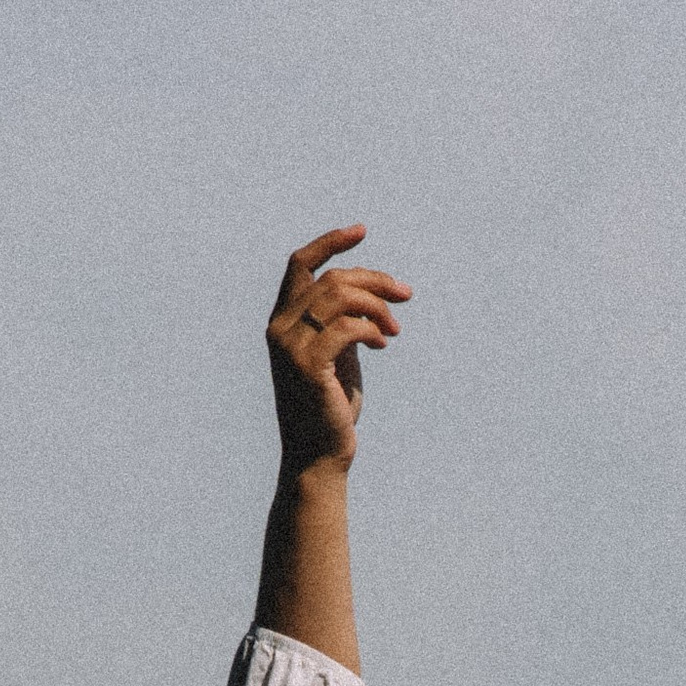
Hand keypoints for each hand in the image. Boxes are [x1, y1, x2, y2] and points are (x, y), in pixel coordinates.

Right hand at [266, 224, 410, 474]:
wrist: (319, 455)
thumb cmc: (330, 406)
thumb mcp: (337, 354)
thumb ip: (342, 320)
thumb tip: (370, 292)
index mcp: (283, 321)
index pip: (300, 264)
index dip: (330, 242)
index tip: (362, 231)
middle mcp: (279, 329)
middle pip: (331, 278)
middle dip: (374, 281)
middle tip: (405, 295)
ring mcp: (289, 347)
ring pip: (339, 297)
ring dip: (377, 307)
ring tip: (393, 330)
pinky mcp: (308, 367)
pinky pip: (347, 328)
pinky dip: (371, 330)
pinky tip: (382, 345)